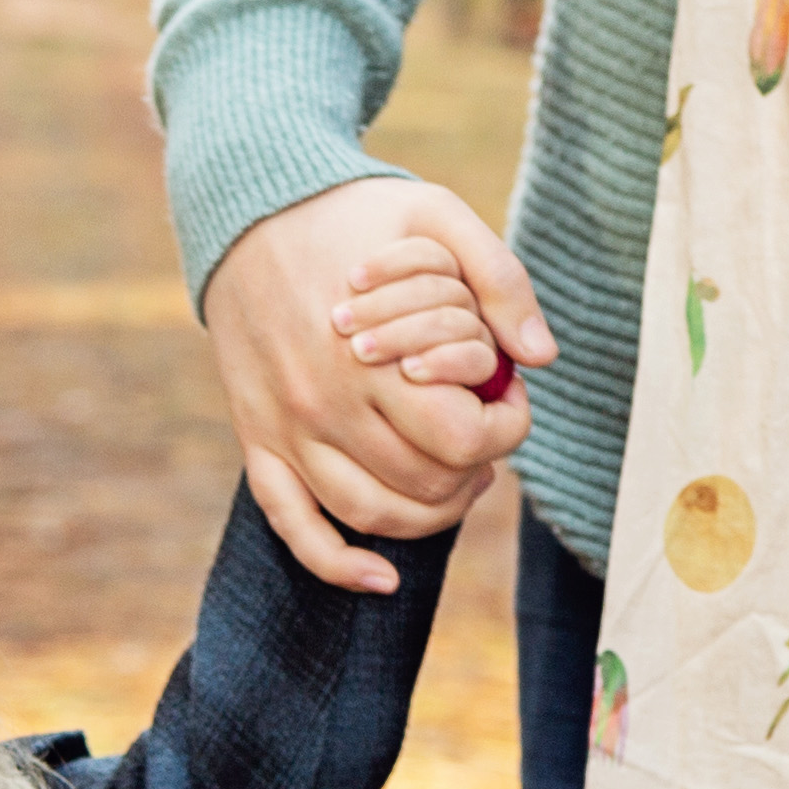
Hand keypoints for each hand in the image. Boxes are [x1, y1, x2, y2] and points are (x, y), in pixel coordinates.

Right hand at [201, 176, 549, 594]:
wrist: (248, 209)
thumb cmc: (353, 213)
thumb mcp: (437, 216)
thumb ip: (499, 280)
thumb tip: (540, 359)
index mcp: (374, 356)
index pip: (463, 439)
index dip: (506, 430)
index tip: (512, 399)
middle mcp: (326, 406)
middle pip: (426, 485)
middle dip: (476, 469)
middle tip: (487, 436)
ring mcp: (286, 430)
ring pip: (370, 516)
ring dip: (429, 518)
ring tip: (456, 483)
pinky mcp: (258, 440)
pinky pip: (294, 526)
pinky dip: (339, 565)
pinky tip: (382, 579)